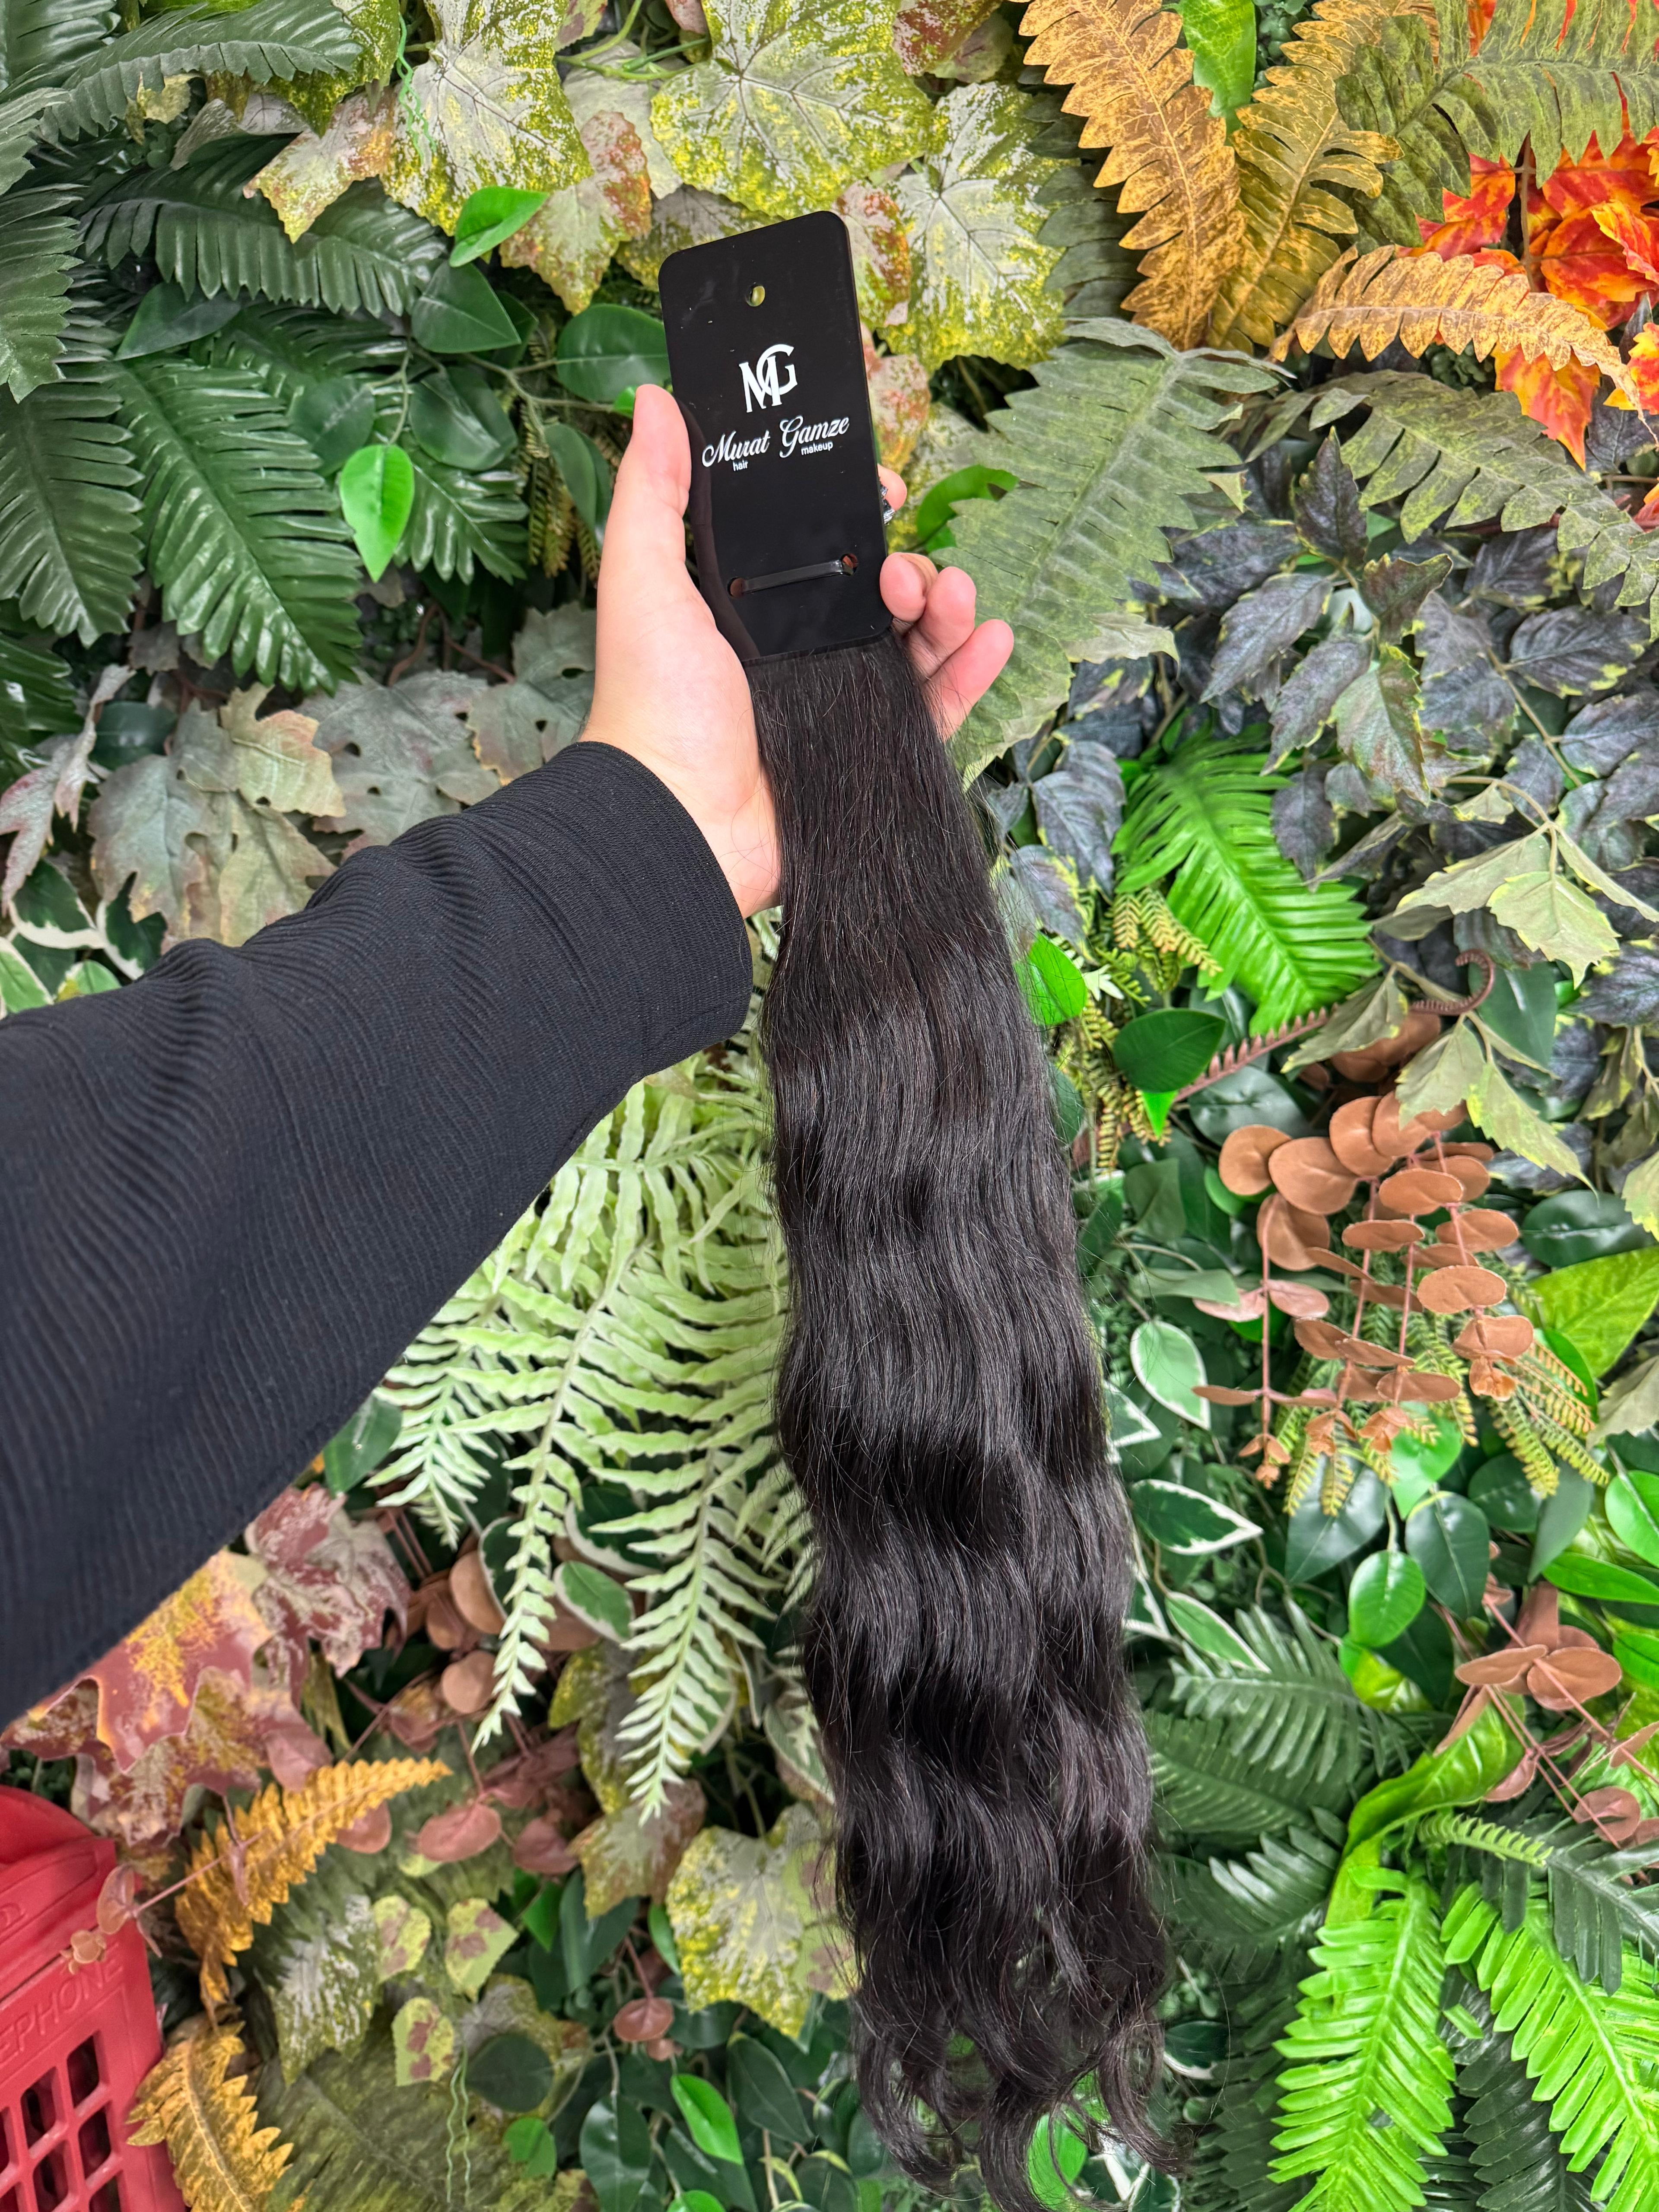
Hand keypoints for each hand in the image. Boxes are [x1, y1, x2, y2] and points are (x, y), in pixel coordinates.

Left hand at [581, 383, 1012, 916]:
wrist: (681, 820)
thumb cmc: (654, 704)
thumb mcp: (644, 580)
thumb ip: (654, 491)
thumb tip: (659, 398)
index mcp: (756, 608)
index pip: (823, 545)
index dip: (858, 514)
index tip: (882, 492)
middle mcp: (802, 653)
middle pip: (881, 591)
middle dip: (909, 566)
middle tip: (901, 574)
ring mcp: (842, 705)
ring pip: (918, 642)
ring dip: (948, 608)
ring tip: (952, 597)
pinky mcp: (875, 755)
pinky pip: (938, 708)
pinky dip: (972, 671)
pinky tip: (992, 638)